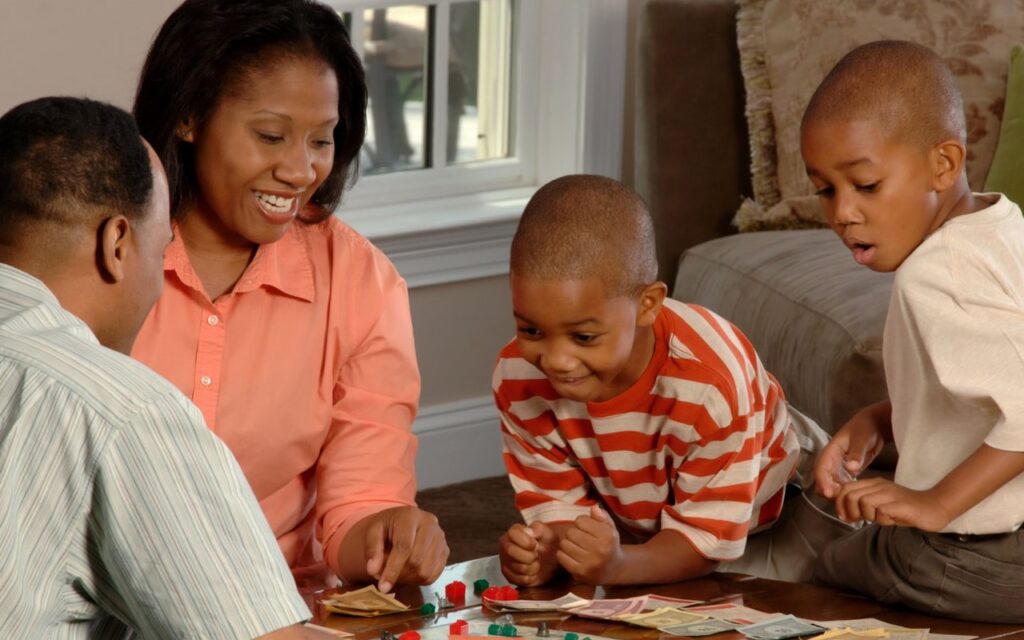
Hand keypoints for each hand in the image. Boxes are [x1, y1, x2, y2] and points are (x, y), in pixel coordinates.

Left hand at [363, 506, 447, 592]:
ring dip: (409, 579)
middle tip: (386, 578)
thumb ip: (372, 550)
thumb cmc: (387, 527)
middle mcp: (430, 524)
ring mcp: (440, 538)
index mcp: (411, 516)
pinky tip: (409, 573)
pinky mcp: (445, 550)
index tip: (383, 587)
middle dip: (399, 575)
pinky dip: (419, 580)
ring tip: (397, 573)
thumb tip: (373, 571)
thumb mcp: (373, 532)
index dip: (393, 569)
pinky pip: (434, 575)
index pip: (404, 546)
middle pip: (416, 560)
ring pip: (426, 570)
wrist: (403, 521)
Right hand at [499, 522, 559, 585]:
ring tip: (536, 563)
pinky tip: (533, 572)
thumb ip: (538, 528)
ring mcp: (505, 561)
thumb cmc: (548, 544)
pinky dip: (531, 578)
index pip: (513, 534)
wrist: (551, 561)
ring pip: (518, 567)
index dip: (527, 542)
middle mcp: (505, 545)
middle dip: (530, 556)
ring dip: (533, 567)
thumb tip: (528, 531)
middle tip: (537, 555)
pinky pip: (520, 580)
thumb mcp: (547, 532)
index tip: (536, 545)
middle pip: (511, 551)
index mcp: (513, 532)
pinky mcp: (508, 576)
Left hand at [556, 505, 622, 583]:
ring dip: (567, 543)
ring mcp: (590, 563)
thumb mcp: (610, 528)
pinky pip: (561, 557)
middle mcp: (600, 550)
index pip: (580, 521)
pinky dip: (563, 554)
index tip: (586, 529)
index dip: (581, 523)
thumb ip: (602, 516)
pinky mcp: (580, 573)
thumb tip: (593, 507)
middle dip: (573, 533)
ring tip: (576, 546)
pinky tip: (571, 555)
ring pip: (564, 544)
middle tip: (579, 538)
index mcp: (608, 536)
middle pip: (571, 532)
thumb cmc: (609, 544)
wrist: (615, 569)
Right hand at [815, 406, 886, 498]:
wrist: (873, 425)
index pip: (821, 468)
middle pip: (822, 479)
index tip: (828, 494)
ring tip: (847, 503)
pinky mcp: (845, 472)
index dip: (822, 481)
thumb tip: (851, 468)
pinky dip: (843, 492)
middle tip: (841, 502)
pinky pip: (839, 485)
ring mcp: (838, 467)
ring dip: (835, 494)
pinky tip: (852, 498)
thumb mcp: (862, 439)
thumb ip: (856, 453)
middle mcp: (831, 460)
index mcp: (831, 451)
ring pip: (830, 484)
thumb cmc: (865, 428)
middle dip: (828, 491)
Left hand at [834, 477, 952, 530]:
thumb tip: (843, 513)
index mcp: (873, 484)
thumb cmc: (905, 509)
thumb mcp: (880, 505)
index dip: (839, 503)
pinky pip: (881, 512)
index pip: (845, 488)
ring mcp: (890, 493)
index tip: (845, 516)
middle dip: (850, 511)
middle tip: (859, 520)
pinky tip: (892, 520)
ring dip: (868, 515)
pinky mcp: (900, 504)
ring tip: (881, 518)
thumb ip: (862, 506)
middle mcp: (880, 485)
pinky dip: (883, 520)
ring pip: (864, 502)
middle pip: (850, 495)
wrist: (934, 506)